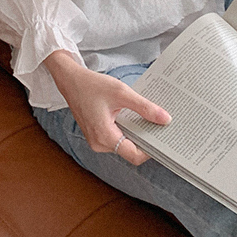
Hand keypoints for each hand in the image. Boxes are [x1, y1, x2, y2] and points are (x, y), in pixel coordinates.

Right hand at [49, 51, 170, 168]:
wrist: (71, 81)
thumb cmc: (92, 85)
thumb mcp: (122, 93)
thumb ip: (144, 108)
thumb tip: (165, 119)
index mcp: (105, 137)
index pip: (134, 156)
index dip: (151, 150)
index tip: (163, 138)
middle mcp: (100, 144)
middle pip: (130, 151)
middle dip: (146, 140)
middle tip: (160, 126)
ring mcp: (97, 141)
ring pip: (124, 145)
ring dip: (137, 134)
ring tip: (148, 119)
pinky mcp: (97, 136)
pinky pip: (117, 139)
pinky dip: (128, 130)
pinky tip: (135, 118)